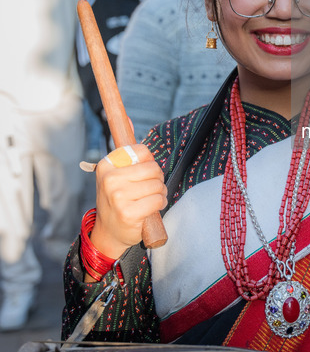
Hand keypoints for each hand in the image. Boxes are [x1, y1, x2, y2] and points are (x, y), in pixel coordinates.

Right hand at [91, 144, 166, 258]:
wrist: (107, 232)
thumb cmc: (116, 200)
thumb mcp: (115, 173)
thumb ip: (126, 149)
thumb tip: (129, 118)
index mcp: (107, 165)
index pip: (142, 151)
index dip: (149, 163)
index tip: (142, 173)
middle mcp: (110, 179)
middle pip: (153, 169)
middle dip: (157, 180)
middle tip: (148, 189)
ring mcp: (118, 196)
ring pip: (158, 185)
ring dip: (160, 193)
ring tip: (148, 199)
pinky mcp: (129, 213)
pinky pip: (158, 200)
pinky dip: (159, 204)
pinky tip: (149, 209)